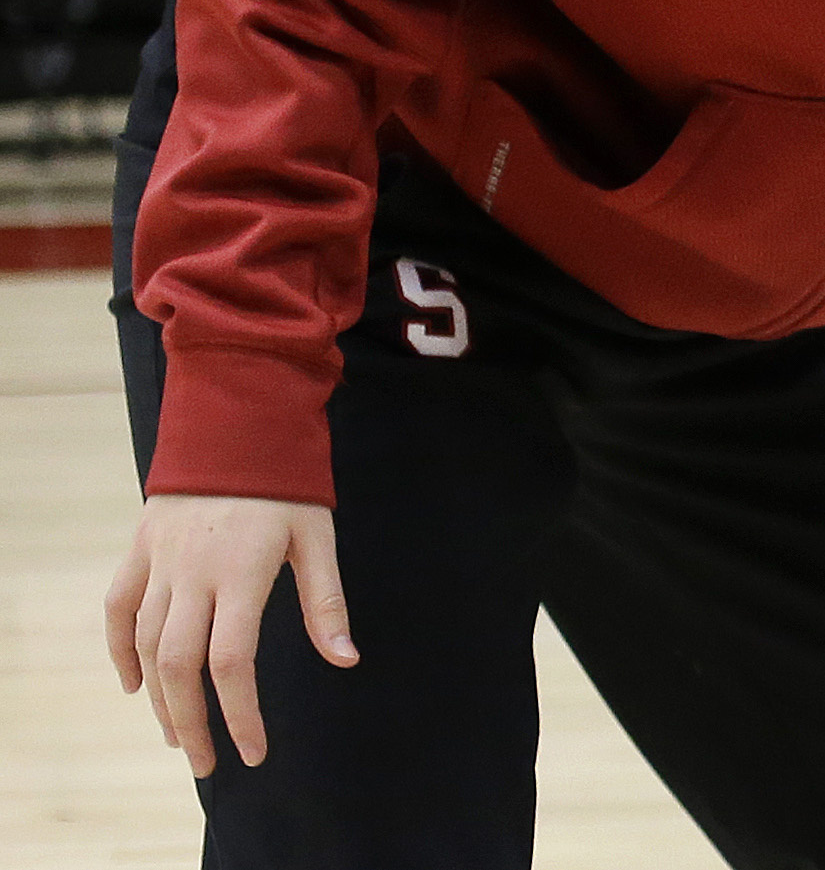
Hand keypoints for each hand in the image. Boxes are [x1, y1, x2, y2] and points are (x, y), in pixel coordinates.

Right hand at [105, 494, 352, 775]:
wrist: (237, 421)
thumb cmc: (287, 482)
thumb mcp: (317, 537)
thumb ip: (326, 602)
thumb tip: (346, 659)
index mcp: (240, 573)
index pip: (233, 663)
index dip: (240, 714)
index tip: (253, 752)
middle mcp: (192, 573)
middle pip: (180, 666)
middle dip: (193, 722)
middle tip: (207, 763)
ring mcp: (160, 562)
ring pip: (148, 646)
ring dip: (160, 698)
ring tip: (180, 733)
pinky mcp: (140, 550)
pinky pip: (119, 610)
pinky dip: (122, 651)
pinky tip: (135, 686)